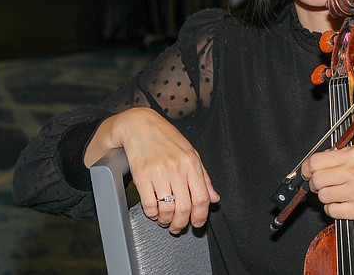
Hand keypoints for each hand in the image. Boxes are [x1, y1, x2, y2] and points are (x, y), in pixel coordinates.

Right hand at [88, 108, 220, 233]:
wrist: (140, 126)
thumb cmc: (166, 139)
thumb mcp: (191, 154)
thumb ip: (203, 178)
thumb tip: (214, 198)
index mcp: (191, 163)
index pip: (202, 198)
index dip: (201, 216)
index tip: (198, 223)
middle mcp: (176, 168)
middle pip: (184, 207)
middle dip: (182, 223)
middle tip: (178, 227)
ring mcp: (159, 172)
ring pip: (166, 209)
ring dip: (166, 221)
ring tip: (165, 220)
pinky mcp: (141, 176)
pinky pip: (149, 204)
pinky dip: (152, 214)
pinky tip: (153, 212)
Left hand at [301, 145, 353, 221]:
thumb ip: (339, 155)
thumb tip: (315, 163)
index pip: (317, 161)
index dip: (307, 168)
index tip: (307, 172)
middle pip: (317, 180)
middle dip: (314, 183)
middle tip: (319, 183)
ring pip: (323, 196)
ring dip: (325, 196)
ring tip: (335, 192)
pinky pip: (332, 211)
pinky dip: (332, 208)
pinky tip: (341, 202)